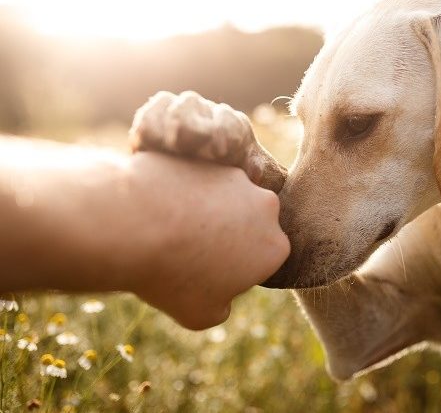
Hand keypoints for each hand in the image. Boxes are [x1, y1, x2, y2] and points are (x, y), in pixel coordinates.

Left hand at [125, 152, 289, 328]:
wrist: (133, 225)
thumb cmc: (171, 276)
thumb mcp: (200, 315)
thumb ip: (223, 306)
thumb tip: (223, 297)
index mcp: (274, 247)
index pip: (261, 260)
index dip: (235, 271)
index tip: (205, 278)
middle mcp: (265, 207)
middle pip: (249, 223)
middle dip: (228, 234)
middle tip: (187, 251)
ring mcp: (236, 178)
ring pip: (224, 198)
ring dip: (205, 210)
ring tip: (167, 229)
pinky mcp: (207, 158)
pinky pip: (197, 180)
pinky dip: (182, 191)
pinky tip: (156, 208)